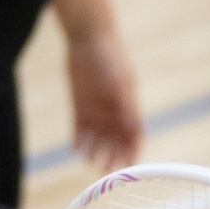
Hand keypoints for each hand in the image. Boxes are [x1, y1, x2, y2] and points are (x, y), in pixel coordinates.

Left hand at [65, 30, 141, 170]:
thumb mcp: (119, 81)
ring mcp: (96, 108)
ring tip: (89, 162)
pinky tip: (75, 150)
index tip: (129, 165)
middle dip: (112, 155)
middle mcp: (113, 110)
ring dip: (94, 150)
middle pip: (115, 139)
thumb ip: (125, 104)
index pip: (133, 134)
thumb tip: (134, 126)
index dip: (132, 150)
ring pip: (97, 137)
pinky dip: (78, 139)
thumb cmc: (110, 57)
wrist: (88, 39)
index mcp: (128, 105)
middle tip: (106, 170)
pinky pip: (79, 126)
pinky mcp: (79, 104)